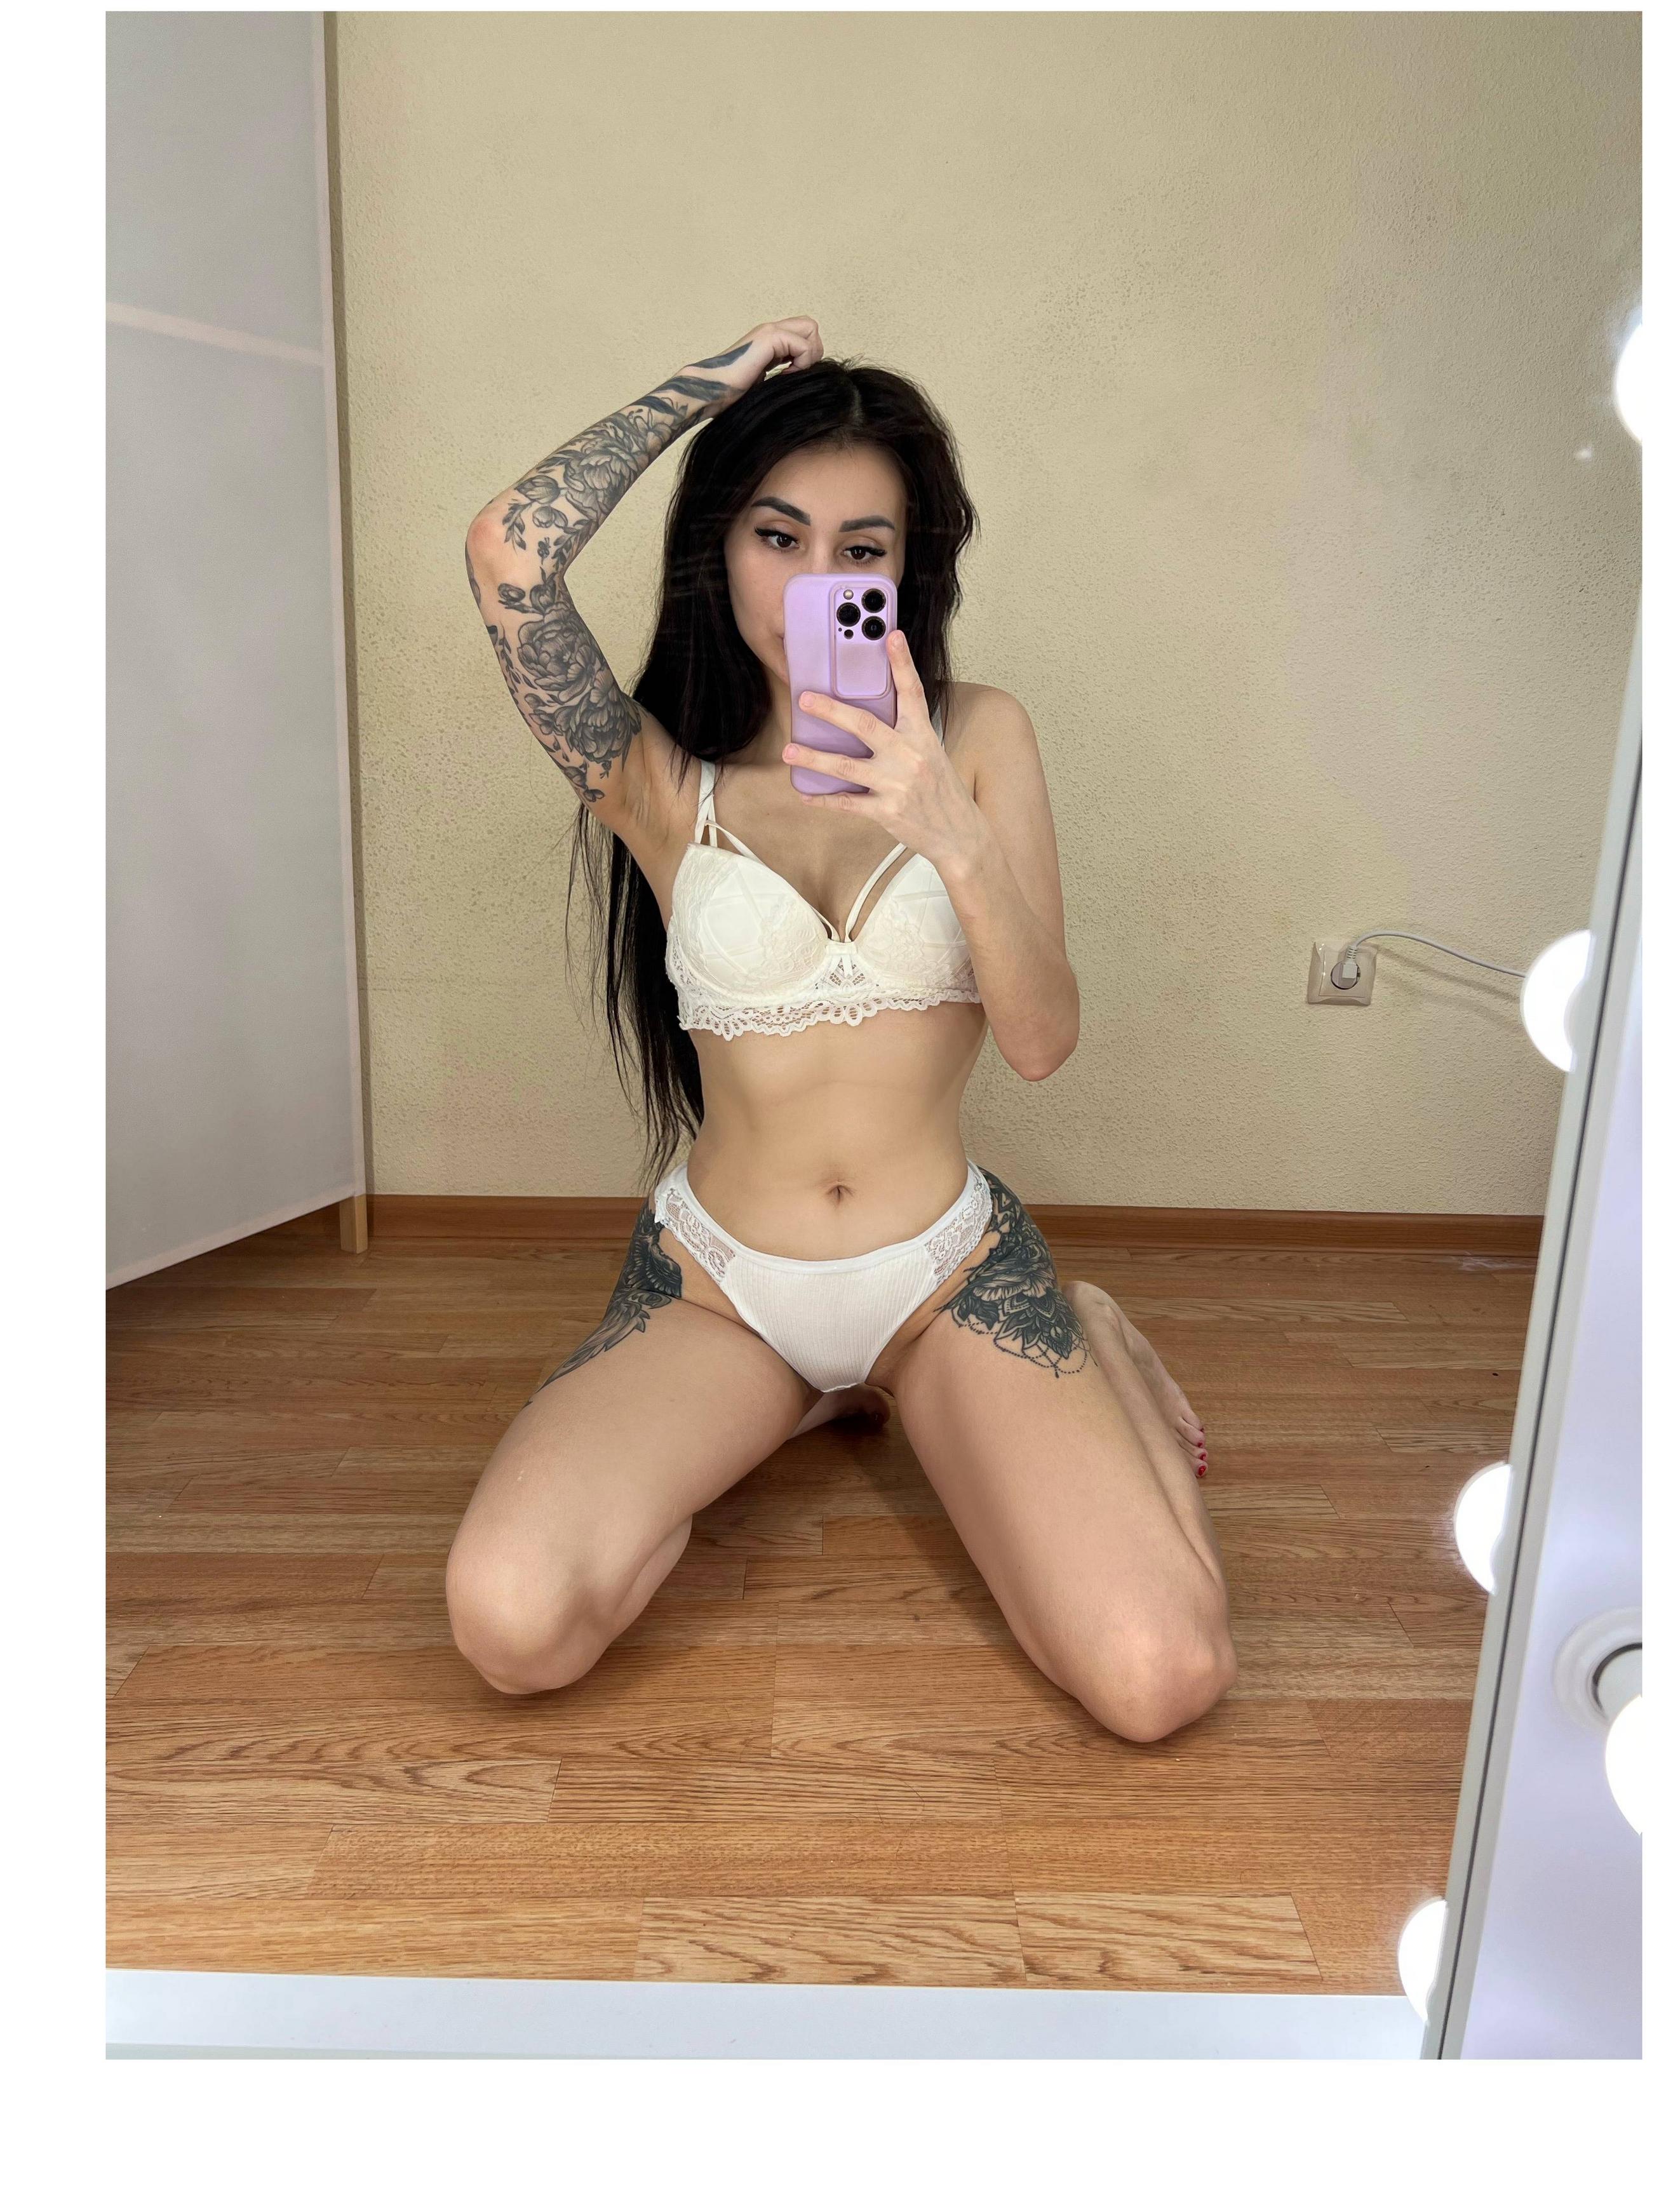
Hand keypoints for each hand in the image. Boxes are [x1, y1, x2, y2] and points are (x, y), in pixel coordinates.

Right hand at [682, 318, 822, 408]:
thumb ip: (779, 371)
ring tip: (791, 373)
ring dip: (809, 355)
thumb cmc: (731, 391)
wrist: (712, 389)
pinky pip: (804, 346)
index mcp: (768, 339)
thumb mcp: (762, 379)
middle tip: (798, 372)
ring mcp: (769, 331)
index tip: (793, 375)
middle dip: (813, 350)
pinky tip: (784, 376)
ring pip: (811, 329)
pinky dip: (801, 364)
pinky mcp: (770, 338)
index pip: (803, 332)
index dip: (807, 353)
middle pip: (810, 325)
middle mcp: (770, 330)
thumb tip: (798, 378)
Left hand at [784, 631, 985, 878]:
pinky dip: (824, 800)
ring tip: (789, 751)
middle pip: (865, 726)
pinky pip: (847, 804)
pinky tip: (805, 795)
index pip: (912, 692)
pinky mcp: (887, 811)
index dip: (902, 663)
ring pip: (847, 767)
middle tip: (805, 699)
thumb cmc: (941, 791)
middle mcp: (910, 756)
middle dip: (832, 711)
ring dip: (814, 759)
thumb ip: (904, 734)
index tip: (891, 636)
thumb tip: (868, 717)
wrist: (959, 835)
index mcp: (923, 736)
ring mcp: (897, 784)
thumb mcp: (931, 754)